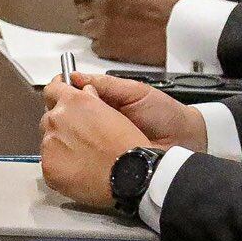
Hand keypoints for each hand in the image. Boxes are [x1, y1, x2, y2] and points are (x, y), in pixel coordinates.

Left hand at [38, 76, 152, 208]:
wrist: (131, 175)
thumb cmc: (127, 146)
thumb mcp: (112, 110)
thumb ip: (91, 100)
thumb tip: (85, 95)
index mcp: (73, 101)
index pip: (52, 89)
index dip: (57, 93)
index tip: (58, 95)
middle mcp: (57, 119)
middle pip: (49, 117)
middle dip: (61, 124)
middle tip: (80, 137)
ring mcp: (50, 143)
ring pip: (48, 140)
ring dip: (60, 145)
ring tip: (83, 157)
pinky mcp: (48, 166)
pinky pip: (49, 162)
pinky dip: (60, 166)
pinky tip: (79, 170)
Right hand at [59, 72, 209, 149]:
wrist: (185, 140)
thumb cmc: (164, 113)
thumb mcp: (135, 92)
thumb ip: (106, 85)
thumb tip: (74, 77)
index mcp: (103, 104)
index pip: (72, 97)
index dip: (61, 93)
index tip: (55, 90)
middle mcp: (97, 124)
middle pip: (66, 118)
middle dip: (61, 113)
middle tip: (64, 111)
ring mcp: (98, 145)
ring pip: (71, 138)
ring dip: (68, 133)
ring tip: (70, 128)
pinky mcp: (103, 164)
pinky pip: (84, 159)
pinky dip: (78, 154)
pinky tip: (78, 149)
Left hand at [70, 0, 183, 65]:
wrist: (180, 30)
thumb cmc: (169, 6)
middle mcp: (104, 5)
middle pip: (80, 5)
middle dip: (89, 6)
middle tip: (103, 9)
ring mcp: (104, 27)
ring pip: (85, 25)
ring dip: (95, 24)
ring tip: (113, 24)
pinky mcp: (108, 47)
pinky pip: (94, 44)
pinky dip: (102, 42)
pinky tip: (116, 37)